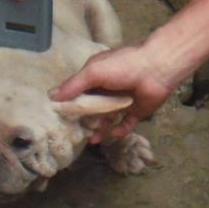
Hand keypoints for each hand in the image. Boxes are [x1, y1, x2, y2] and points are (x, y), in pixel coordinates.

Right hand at [49, 44, 175, 142]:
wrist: (157, 69)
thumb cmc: (122, 66)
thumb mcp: (93, 72)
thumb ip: (73, 85)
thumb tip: (51, 96)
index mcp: (96, 76)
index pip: (79, 91)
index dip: (70, 103)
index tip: (59, 117)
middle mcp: (108, 88)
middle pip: (92, 106)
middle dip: (85, 119)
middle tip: (75, 133)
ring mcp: (122, 100)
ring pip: (108, 117)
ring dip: (100, 128)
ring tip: (93, 141)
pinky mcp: (136, 110)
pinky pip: (126, 123)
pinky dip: (120, 130)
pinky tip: (114, 133)